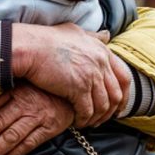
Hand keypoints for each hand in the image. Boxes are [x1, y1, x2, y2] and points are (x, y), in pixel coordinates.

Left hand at [0, 83, 73, 154]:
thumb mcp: (21, 84)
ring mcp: (38, 115)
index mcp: (14, 89)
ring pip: (11, 136)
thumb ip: (1, 95)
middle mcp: (25, 102)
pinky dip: (16, 152)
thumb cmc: (41, 88)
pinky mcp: (51, 127)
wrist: (73, 91)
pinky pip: (31, 142)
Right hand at [11, 22, 130, 127]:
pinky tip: (77, 123)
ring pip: (103, 105)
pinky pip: (87, 111)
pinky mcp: (78, 88)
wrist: (29, 47)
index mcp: (102, 51)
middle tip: (102, 120)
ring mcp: (91, 75)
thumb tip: (106, 35)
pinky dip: (84, 120)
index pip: (124, 77)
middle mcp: (100, 63)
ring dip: (96, 118)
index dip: (123, 95)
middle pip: (116, 94)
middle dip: (111, 111)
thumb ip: (93, 36)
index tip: (117, 106)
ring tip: (88, 123)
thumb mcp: (75, 32)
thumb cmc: (46, 39)